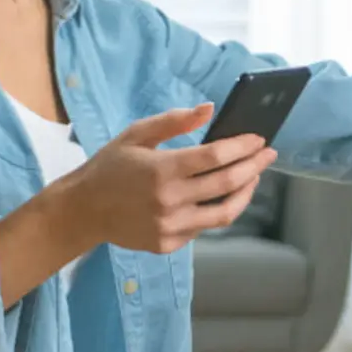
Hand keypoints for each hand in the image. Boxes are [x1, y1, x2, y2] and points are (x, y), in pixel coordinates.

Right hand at [65, 104, 277, 253]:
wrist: (84, 210)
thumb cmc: (110, 167)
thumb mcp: (136, 134)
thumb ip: (174, 121)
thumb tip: (209, 109)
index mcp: (162, 170)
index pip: (215, 156)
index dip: (242, 146)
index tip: (259, 139)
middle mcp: (169, 201)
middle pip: (227, 183)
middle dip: (254, 166)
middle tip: (268, 154)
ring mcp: (170, 226)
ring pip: (224, 213)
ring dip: (245, 193)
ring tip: (253, 177)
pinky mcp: (169, 243)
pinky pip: (204, 226)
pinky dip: (218, 209)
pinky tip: (223, 195)